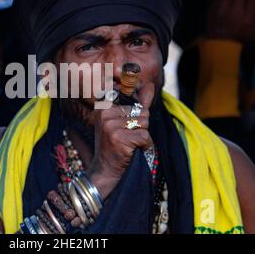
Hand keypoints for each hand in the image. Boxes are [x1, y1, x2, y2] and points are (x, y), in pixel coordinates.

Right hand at [87, 83, 154, 198]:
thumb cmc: (115, 145)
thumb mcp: (124, 121)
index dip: (135, 94)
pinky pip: (145, 136)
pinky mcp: (120, 138)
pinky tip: (133, 151)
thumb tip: (150, 85)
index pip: (127, 91)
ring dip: (143, 135)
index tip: (131, 87)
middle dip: (141, 125)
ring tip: (129, 143)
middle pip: (142, 111)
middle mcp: (105, 113)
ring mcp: (111, 126)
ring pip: (144, 122)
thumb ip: (138, 101)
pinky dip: (145, 145)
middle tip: (127, 137)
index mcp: (104, 106)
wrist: (105, 171)